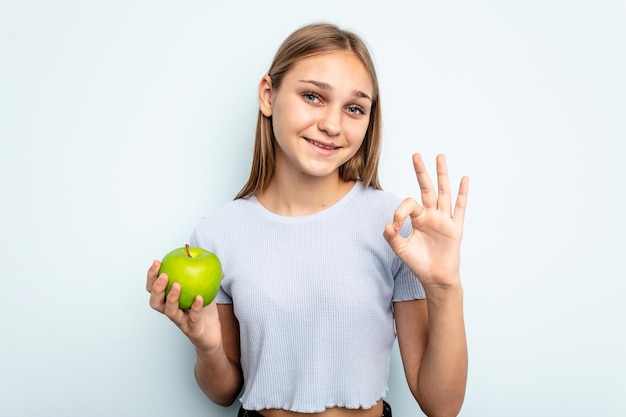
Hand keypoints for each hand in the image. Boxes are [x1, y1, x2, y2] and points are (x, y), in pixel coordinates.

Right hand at [146, 260, 222, 351]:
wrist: (213, 334)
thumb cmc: (204, 312)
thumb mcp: (205, 290)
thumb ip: (207, 277)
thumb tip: (214, 262)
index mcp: (169, 301)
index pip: (154, 289)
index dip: (152, 276)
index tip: (157, 262)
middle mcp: (171, 311)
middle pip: (155, 302)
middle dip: (156, 288)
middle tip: (164, 275)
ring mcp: (181, 321)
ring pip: (170, 312)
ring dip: (171, 298)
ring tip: (177, 285)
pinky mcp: (193, 329)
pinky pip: (192, 318)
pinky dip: (195, 308)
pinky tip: (199, 298)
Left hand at [383, 153, 468, 288]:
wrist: (435, 278)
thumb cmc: (419, 263)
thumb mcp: (401, 250)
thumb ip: (392, 237)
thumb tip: (388, 224)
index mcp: (418, 218)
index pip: (409, 204)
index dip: (400, 212)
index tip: (396, 227)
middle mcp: (432, 215)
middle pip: (426, 188)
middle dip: (421, 172)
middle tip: (416, 155)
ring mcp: (445, 220)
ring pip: (443, 193)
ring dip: (442, 175)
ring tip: (440, 156)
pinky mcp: (455, 228)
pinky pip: (460, 208)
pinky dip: (462, 194)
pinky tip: (464, 179)